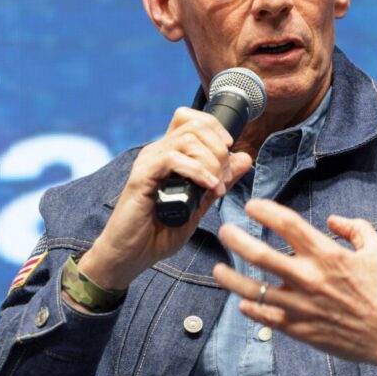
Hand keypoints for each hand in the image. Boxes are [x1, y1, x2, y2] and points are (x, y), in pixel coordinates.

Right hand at [78, 107, 252, 290]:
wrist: (131, 256)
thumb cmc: (159, 233)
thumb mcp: (200, 205)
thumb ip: (220, 180)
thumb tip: (245, 158)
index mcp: (169, 155)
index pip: (191, 119)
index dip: (215, 127)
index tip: (229, 150)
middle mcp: (157, 153)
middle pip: (193, 125)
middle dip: (219, 148)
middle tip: (224, 177)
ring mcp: (148, 163)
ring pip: (187, 139)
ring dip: (211, 161)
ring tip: (217, 186)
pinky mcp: (141, 177)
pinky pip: (173, 159)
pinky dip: (197, 171)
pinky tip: (208, 187)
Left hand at [212, 199, 376, 375]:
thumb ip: (355, 229)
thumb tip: (332, 220)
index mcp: (327, 254)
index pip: (288, 224)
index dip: (265, 211)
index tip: (252, 205)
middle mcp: (309, 278)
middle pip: (260, 254)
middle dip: (236, 239)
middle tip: (225, 231)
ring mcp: (301, 306)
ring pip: (254, 290)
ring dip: (230, 278)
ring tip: (217, 269)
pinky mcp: (300, 330)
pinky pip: (266, 318)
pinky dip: (250, 309)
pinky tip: (242, 303)